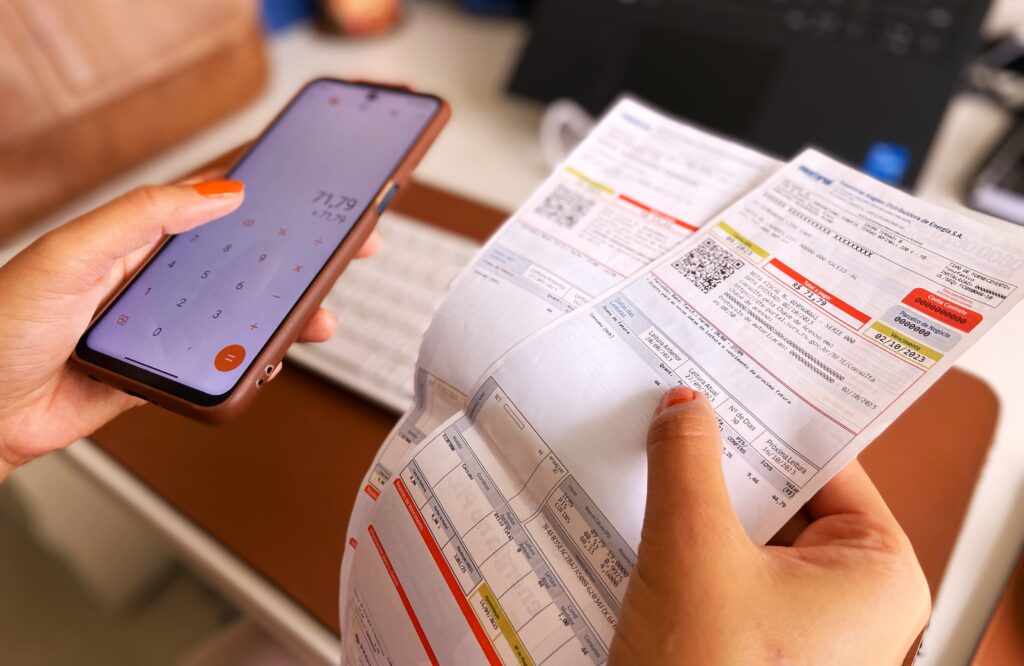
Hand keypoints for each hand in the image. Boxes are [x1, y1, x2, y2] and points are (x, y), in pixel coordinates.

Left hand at [0, 180, 379, 480]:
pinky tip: (268, 359)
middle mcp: (154, 282)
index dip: (268, 200)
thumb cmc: (2, 326)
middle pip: (242, 265)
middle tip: (343, 254)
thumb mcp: (73, 254)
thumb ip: (144, 218)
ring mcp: (162, 329)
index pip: (214, 210)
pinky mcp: (164, 373)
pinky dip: (250, 363)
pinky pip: (220, 365)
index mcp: (136, 241)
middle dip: (297, 261)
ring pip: (240, 317)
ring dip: (285, 317)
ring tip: (317, 318)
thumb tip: (218, 193)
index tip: (312, 195)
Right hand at [609, 387, 929, 664]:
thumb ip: (689, 465)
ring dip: (699, 499)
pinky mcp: (755, 640)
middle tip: (681, 406)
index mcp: (877, 572)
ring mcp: (801, 625)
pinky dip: (689, 540)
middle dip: (727, 458)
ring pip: (749, 533)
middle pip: (786, 498)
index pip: (830, 467)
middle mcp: (851, 599)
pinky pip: (727, 569)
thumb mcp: (694, 551)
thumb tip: (685, 409)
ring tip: (655, 449)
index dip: (775, 419)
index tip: (732, 376)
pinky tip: (644, 508)